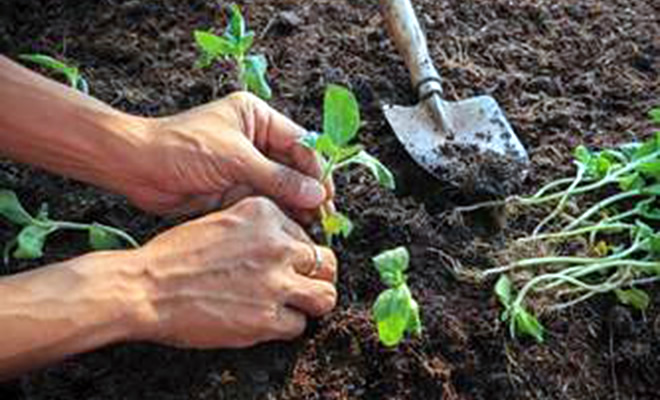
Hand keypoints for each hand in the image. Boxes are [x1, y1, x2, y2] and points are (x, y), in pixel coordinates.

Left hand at [122, 92, 330, 217]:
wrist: (136, 168)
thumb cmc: (181, 148)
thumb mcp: (235, 159)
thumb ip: (277, 178)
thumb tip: (316, 194)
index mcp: (257, 118)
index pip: (300, 143)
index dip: (317, 171)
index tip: (328, 197)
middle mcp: (256, 140)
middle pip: (294, 167)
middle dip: (310, 192)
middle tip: (325, 218)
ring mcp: (246, 166)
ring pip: (282, 188)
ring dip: (297, 206)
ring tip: (312, 228)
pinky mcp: (235, 190)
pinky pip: (265, 202)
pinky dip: (278, 215)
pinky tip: (291, 229)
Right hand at [127, 197, 336, 347]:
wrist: (146, 287)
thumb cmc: (174, 256)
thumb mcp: (221, 222)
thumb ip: (257, 228)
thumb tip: (283, 243)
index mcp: (265, 214)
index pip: (306, 233)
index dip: (299, 252)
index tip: (290, 262)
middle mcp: (277, 244)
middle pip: (327, 261)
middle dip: (318, 275)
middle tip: (305, 284)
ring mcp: (276, 282)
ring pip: (325, 296)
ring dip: (312, 302)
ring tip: (297, 305)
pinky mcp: (268, 317)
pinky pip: (299, 325)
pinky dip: (286, 326)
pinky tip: (267, 321)